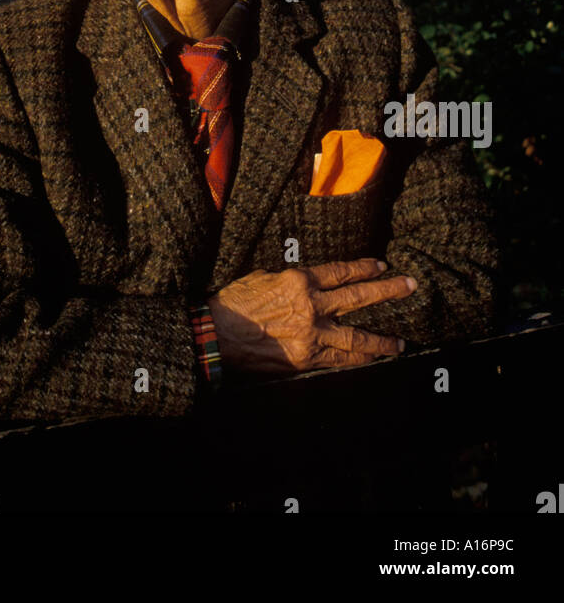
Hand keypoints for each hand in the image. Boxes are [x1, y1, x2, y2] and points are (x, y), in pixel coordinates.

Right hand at [208, 258, 415, 375]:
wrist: (219, 334)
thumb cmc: (235, 301)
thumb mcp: (264, 277)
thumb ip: (291, 279)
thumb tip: (310, 282)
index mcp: (300, 280)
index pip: (341, 272)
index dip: (363, 268)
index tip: (381, 266)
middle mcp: (312, 305)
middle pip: (358, 297)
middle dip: (387, 291)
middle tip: (409, 286)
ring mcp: (312, 334)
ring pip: (356, 336)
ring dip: (381, 339)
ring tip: (399, 342)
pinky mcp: (307, 358)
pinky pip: (339, 360)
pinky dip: (358, 360)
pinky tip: (372, 360)